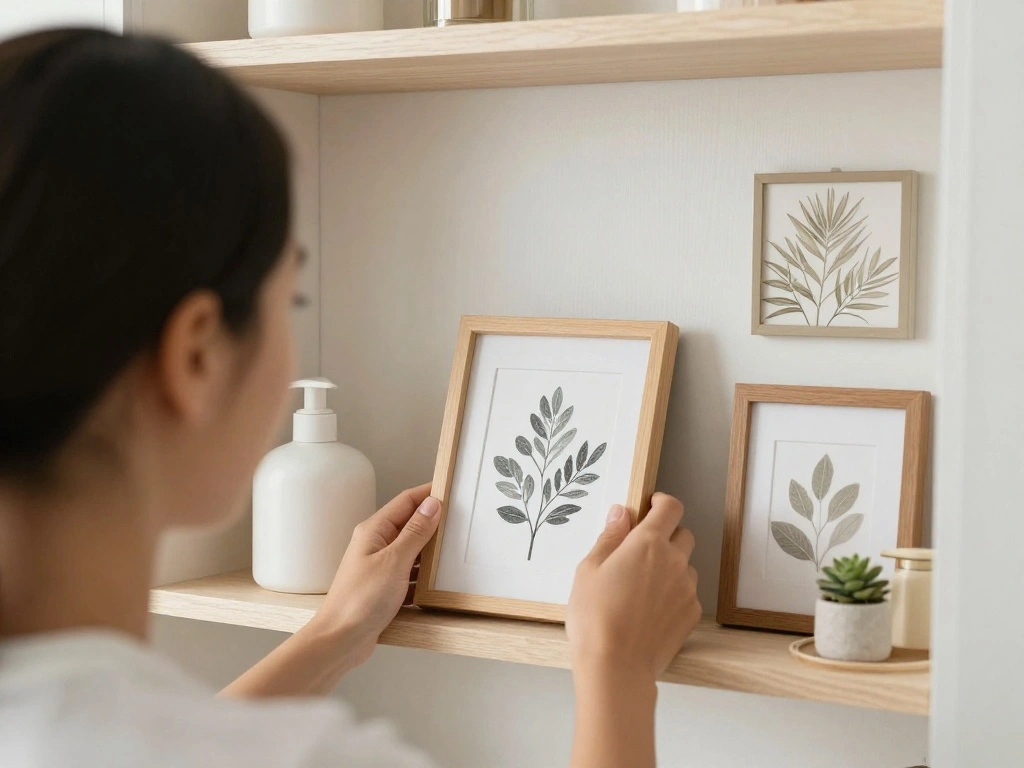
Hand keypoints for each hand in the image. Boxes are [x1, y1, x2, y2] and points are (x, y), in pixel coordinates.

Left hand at [308, 483, 440, 667]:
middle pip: (410, 523)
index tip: (452, 488)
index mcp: (374, 530)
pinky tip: (437, 578)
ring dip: (430, 549)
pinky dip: (423, 573)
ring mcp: (380, 566)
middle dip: (434, 521)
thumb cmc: (360, 600)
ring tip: (454, 548)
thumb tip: (432, 504)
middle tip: (460, 519)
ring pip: (411, 549)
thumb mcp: (394, 561)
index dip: (429, 493)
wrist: (340, 640)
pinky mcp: (384, 586)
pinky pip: (409, 572)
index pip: (406, 501)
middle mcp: (375, 544)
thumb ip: (415, 532)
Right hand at [567, 493, 699, 681]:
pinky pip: (688, 594)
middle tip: (642, 549)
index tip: (652, 505)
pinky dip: (674, 594)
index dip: (663, 502)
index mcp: (648, 543)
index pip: (671, 507)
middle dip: (666, 535)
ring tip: (643, 585)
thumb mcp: (588, 570)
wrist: (616, 667)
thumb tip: (620, 513)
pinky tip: (650, 609)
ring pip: (687, 566)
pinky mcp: (691, 615)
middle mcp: (674, 562)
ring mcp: (687, 589)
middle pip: (683, 534)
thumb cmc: (595, 618)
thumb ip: (609, 537)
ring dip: (671, 566)